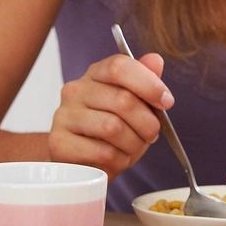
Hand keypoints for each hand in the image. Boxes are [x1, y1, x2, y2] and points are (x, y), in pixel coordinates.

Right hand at [48, 52, 169, 172]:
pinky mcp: (59, 144)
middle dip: (147, 122)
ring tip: (132, 148)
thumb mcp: (135, 107)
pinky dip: (118, 160)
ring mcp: (63, 116)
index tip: (166, 102)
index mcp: (95, 74)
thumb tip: (155, 60)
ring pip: (113, 127)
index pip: (120, 66)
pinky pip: (102, 152)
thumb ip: (146, 83)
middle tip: (151, 134)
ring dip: (133, 143)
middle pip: (122, 100)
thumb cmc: (112, 133)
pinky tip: (116, 160)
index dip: (149, 84)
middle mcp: (75, 91)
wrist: (85, 165)